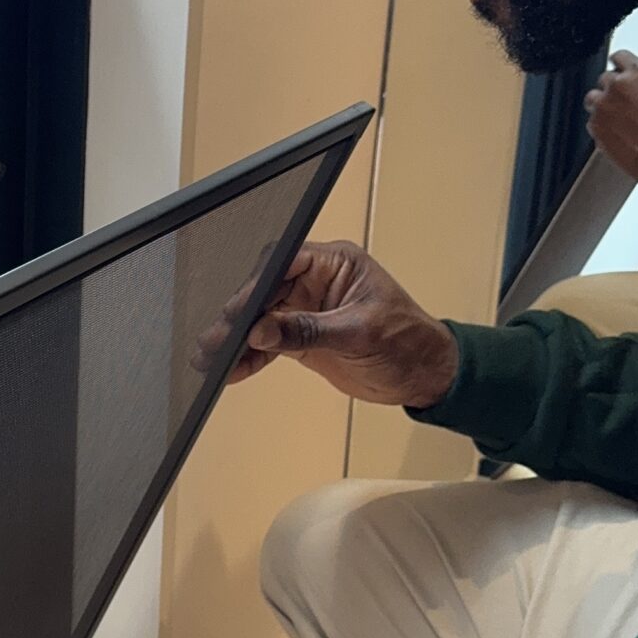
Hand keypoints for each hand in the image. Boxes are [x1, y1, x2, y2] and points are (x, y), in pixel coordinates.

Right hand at [214, 240, 458, 406]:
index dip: (257, 284)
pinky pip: (270, 344)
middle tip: (216, 338)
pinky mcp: (304, 337)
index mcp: (335, 264)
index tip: (238, 310)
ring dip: (238, 340)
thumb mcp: (359, 334)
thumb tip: (263, 331)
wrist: (425, 375)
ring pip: (262, 319)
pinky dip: (252, 358)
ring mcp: (308, 309)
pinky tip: (234, 371)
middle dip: (239, 316)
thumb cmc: (408, 342)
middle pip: (265, 291)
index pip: (284, 262)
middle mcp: (317, 281)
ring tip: (212, 358)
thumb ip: (308, 330)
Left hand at [583, 51, 637, 178]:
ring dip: (603, 106)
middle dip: (613, 90)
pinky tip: (617, 134)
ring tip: (619, 120)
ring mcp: (604, 105)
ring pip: (593, 99)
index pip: (619, 56)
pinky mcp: (596, 126)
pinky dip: (601, 126)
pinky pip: (592, 121)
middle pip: (605, 79)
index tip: (620, 72)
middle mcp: (619, 84)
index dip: (620, 66)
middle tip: (624, 104)